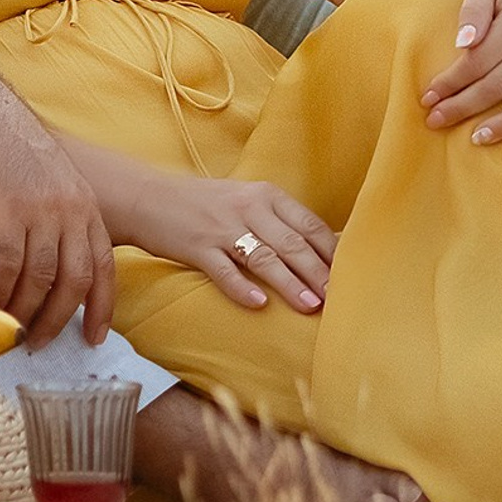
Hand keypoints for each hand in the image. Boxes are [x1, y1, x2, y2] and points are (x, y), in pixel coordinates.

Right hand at [0, 93, 118, 348]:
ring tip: (11, 330)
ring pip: (41, 279)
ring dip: (25, 312)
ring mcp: (41, 210)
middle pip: (74, 281)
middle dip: (58, 319)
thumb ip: (57, 219)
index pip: (104, 268)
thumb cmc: (9, 148)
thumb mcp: (51, 183)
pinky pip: (8, 265)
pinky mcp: (6, 209)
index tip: (93, 337)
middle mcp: (71, 210)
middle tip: (39, 342)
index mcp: (85, 206)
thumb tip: (49, 269)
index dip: (101, 308)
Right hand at [128, 174, 336, 313]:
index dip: (333, 254)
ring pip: (264, 258)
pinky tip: (258, 304)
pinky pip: (224, 271)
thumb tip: (323, 254)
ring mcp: (222, 228)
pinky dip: (242, 288)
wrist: (148, 197)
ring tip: (310, 306)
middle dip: (319, 273)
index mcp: (265, 195)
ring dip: (290, 284)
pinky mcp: (197, 247)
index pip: (310, 225)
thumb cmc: (204, 204)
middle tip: (341, 300)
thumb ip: (280, 221)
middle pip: (292, 244)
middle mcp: (247, 208)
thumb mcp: (246, 200)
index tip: (353, 278)